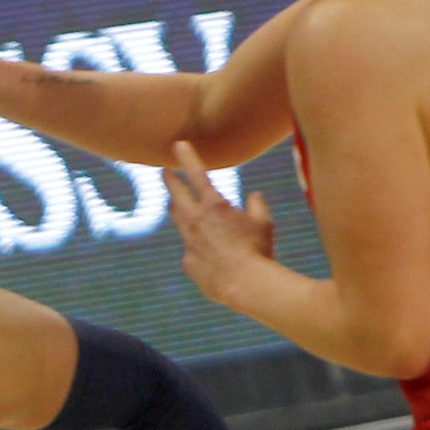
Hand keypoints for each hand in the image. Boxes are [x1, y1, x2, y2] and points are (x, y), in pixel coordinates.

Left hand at [164, 140, 272, 305]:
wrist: (245, 284)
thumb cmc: (258, 250)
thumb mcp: (264, 223)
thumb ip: (257, 205)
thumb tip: (254, 196)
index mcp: (214, 205)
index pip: (197, 174)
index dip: (187, 157)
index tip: (178, 145)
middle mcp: (196, 220)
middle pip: (176, 195)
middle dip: (169, 181)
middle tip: (165, 173)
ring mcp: (188, 242)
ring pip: (178, 221)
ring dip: (178, 210)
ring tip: (176, 204)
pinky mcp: (188, 262)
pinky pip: (190, 250)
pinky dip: (197, 248)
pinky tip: (209, 256)